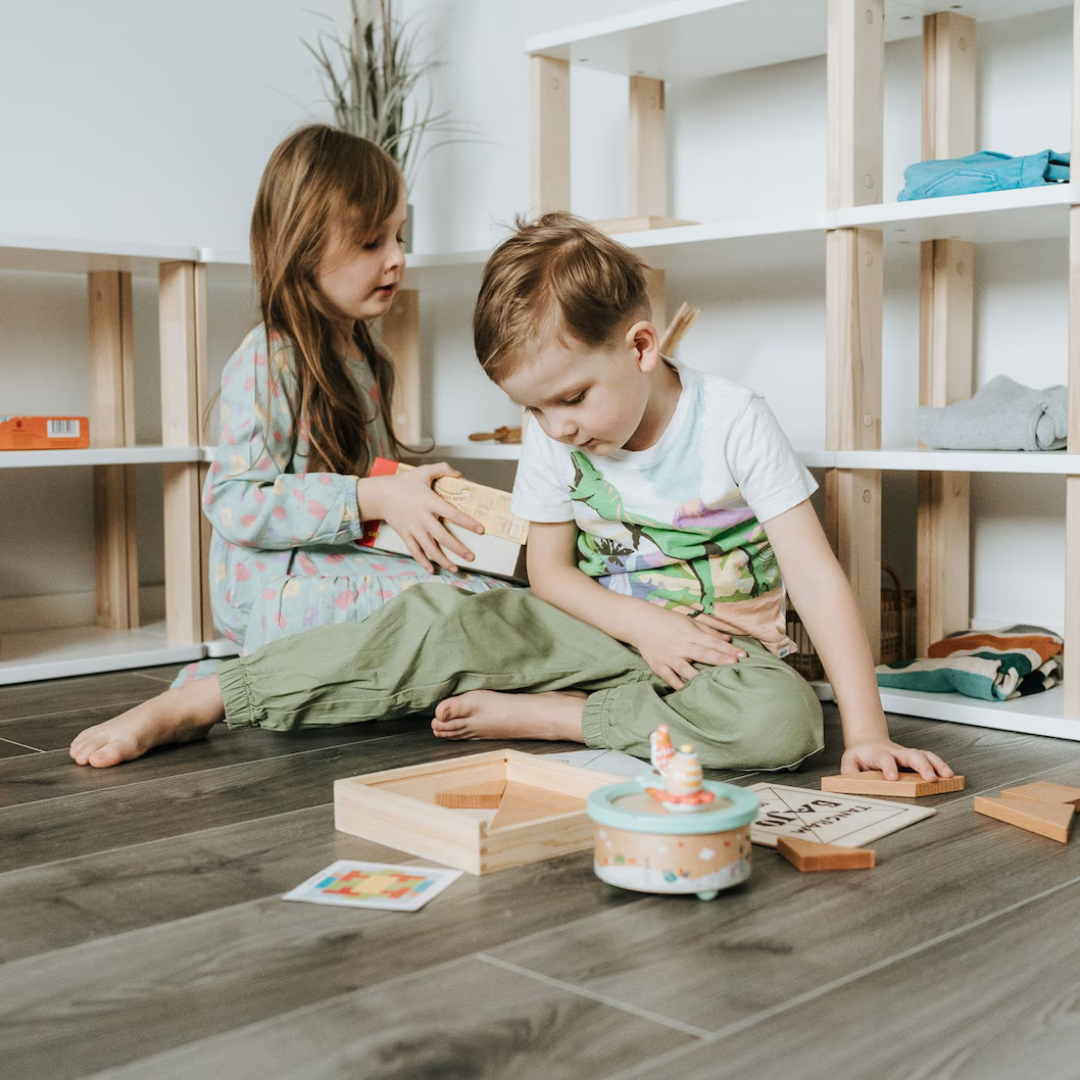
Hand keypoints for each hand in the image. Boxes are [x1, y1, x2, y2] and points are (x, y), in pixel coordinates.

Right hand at [358, 462, 483, 573]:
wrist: (380, 495)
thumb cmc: (403, 483)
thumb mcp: (423, 471)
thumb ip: (442, 469)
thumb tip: (459, 474)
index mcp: (429, 501)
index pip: (452, 513)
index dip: (467, 522)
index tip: (480, 530)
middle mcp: (422, 517)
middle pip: (442, 536)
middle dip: (458, 548)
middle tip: (471, 557)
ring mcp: (413, 528)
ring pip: (430, 548)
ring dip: (443, 560)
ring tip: (455, 569)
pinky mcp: (405, 535)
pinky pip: (415, 551)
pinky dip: (423, 561)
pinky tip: (432, 570)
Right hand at [628, 606, 747, 689]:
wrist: (641, 623)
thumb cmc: (668, 621)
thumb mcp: (689, 621)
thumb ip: (708, 631)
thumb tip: (728, 639)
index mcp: (690, 633)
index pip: (713, 642)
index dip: (728, 649)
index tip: (743, 655)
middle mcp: (681, 646)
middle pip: (703, 654)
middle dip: (720, 659)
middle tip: (736, 664)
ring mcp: (669, 657)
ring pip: (687, 669)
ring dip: (701, 676)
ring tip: (715, 682)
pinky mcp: (659, 666)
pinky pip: (670, 678)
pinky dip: (678, 685)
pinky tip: (689, 692)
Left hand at [840, 740, 952, 780]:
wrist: (868, 742)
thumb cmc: (861, 756)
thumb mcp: (849, 762)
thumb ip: (849, 772)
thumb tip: (848, 784)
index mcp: (878, 754)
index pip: (884, 758)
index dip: (889, 767)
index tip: (892, 777)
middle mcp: (896, 753)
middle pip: (911, 755)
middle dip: (921, 766)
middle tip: (930, 778)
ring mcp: (907, 755)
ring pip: (924, 755)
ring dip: (937, 765)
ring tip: (947, 776)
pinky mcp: (915, 758)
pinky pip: (930, 759)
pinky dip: (941, 766)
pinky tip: (950, 776)